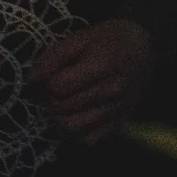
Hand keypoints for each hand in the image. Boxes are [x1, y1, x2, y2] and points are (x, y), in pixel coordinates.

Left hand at [30, 19, 157, 143]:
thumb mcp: (81, 37)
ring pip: (73, 127)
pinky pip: (89, 139)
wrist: (145, 47)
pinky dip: (77, 132)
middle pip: (63, 107)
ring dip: (59, 117)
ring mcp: (118, 109)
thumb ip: (54, 57)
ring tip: (63, 103)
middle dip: (51, 98)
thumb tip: (31, 80)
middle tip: (57, 87)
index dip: (48, 81)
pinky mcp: (121, 122)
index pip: (58, 86)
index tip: (53, 74)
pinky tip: (78, 115)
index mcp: (103, 65)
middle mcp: (113, 90)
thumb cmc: (110, 39)